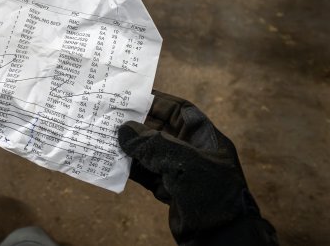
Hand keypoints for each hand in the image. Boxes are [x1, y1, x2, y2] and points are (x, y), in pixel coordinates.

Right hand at [118, 91, 262, 243]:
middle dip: (138, 125)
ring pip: (150, 151)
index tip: (133, 97)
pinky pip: (146, 172)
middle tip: (112, 118)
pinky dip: (131, 167)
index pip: (180, 111)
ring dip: (131, 147)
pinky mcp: (169, 189)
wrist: (221, 236)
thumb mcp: (183, 162)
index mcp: (204, 136)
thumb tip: (124, 130)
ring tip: (108, 138)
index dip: (158, 102)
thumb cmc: (211, 192)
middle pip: (160, 129)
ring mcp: (180, 171)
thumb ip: (152, 144)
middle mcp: (192, 150)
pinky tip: (114, 162)